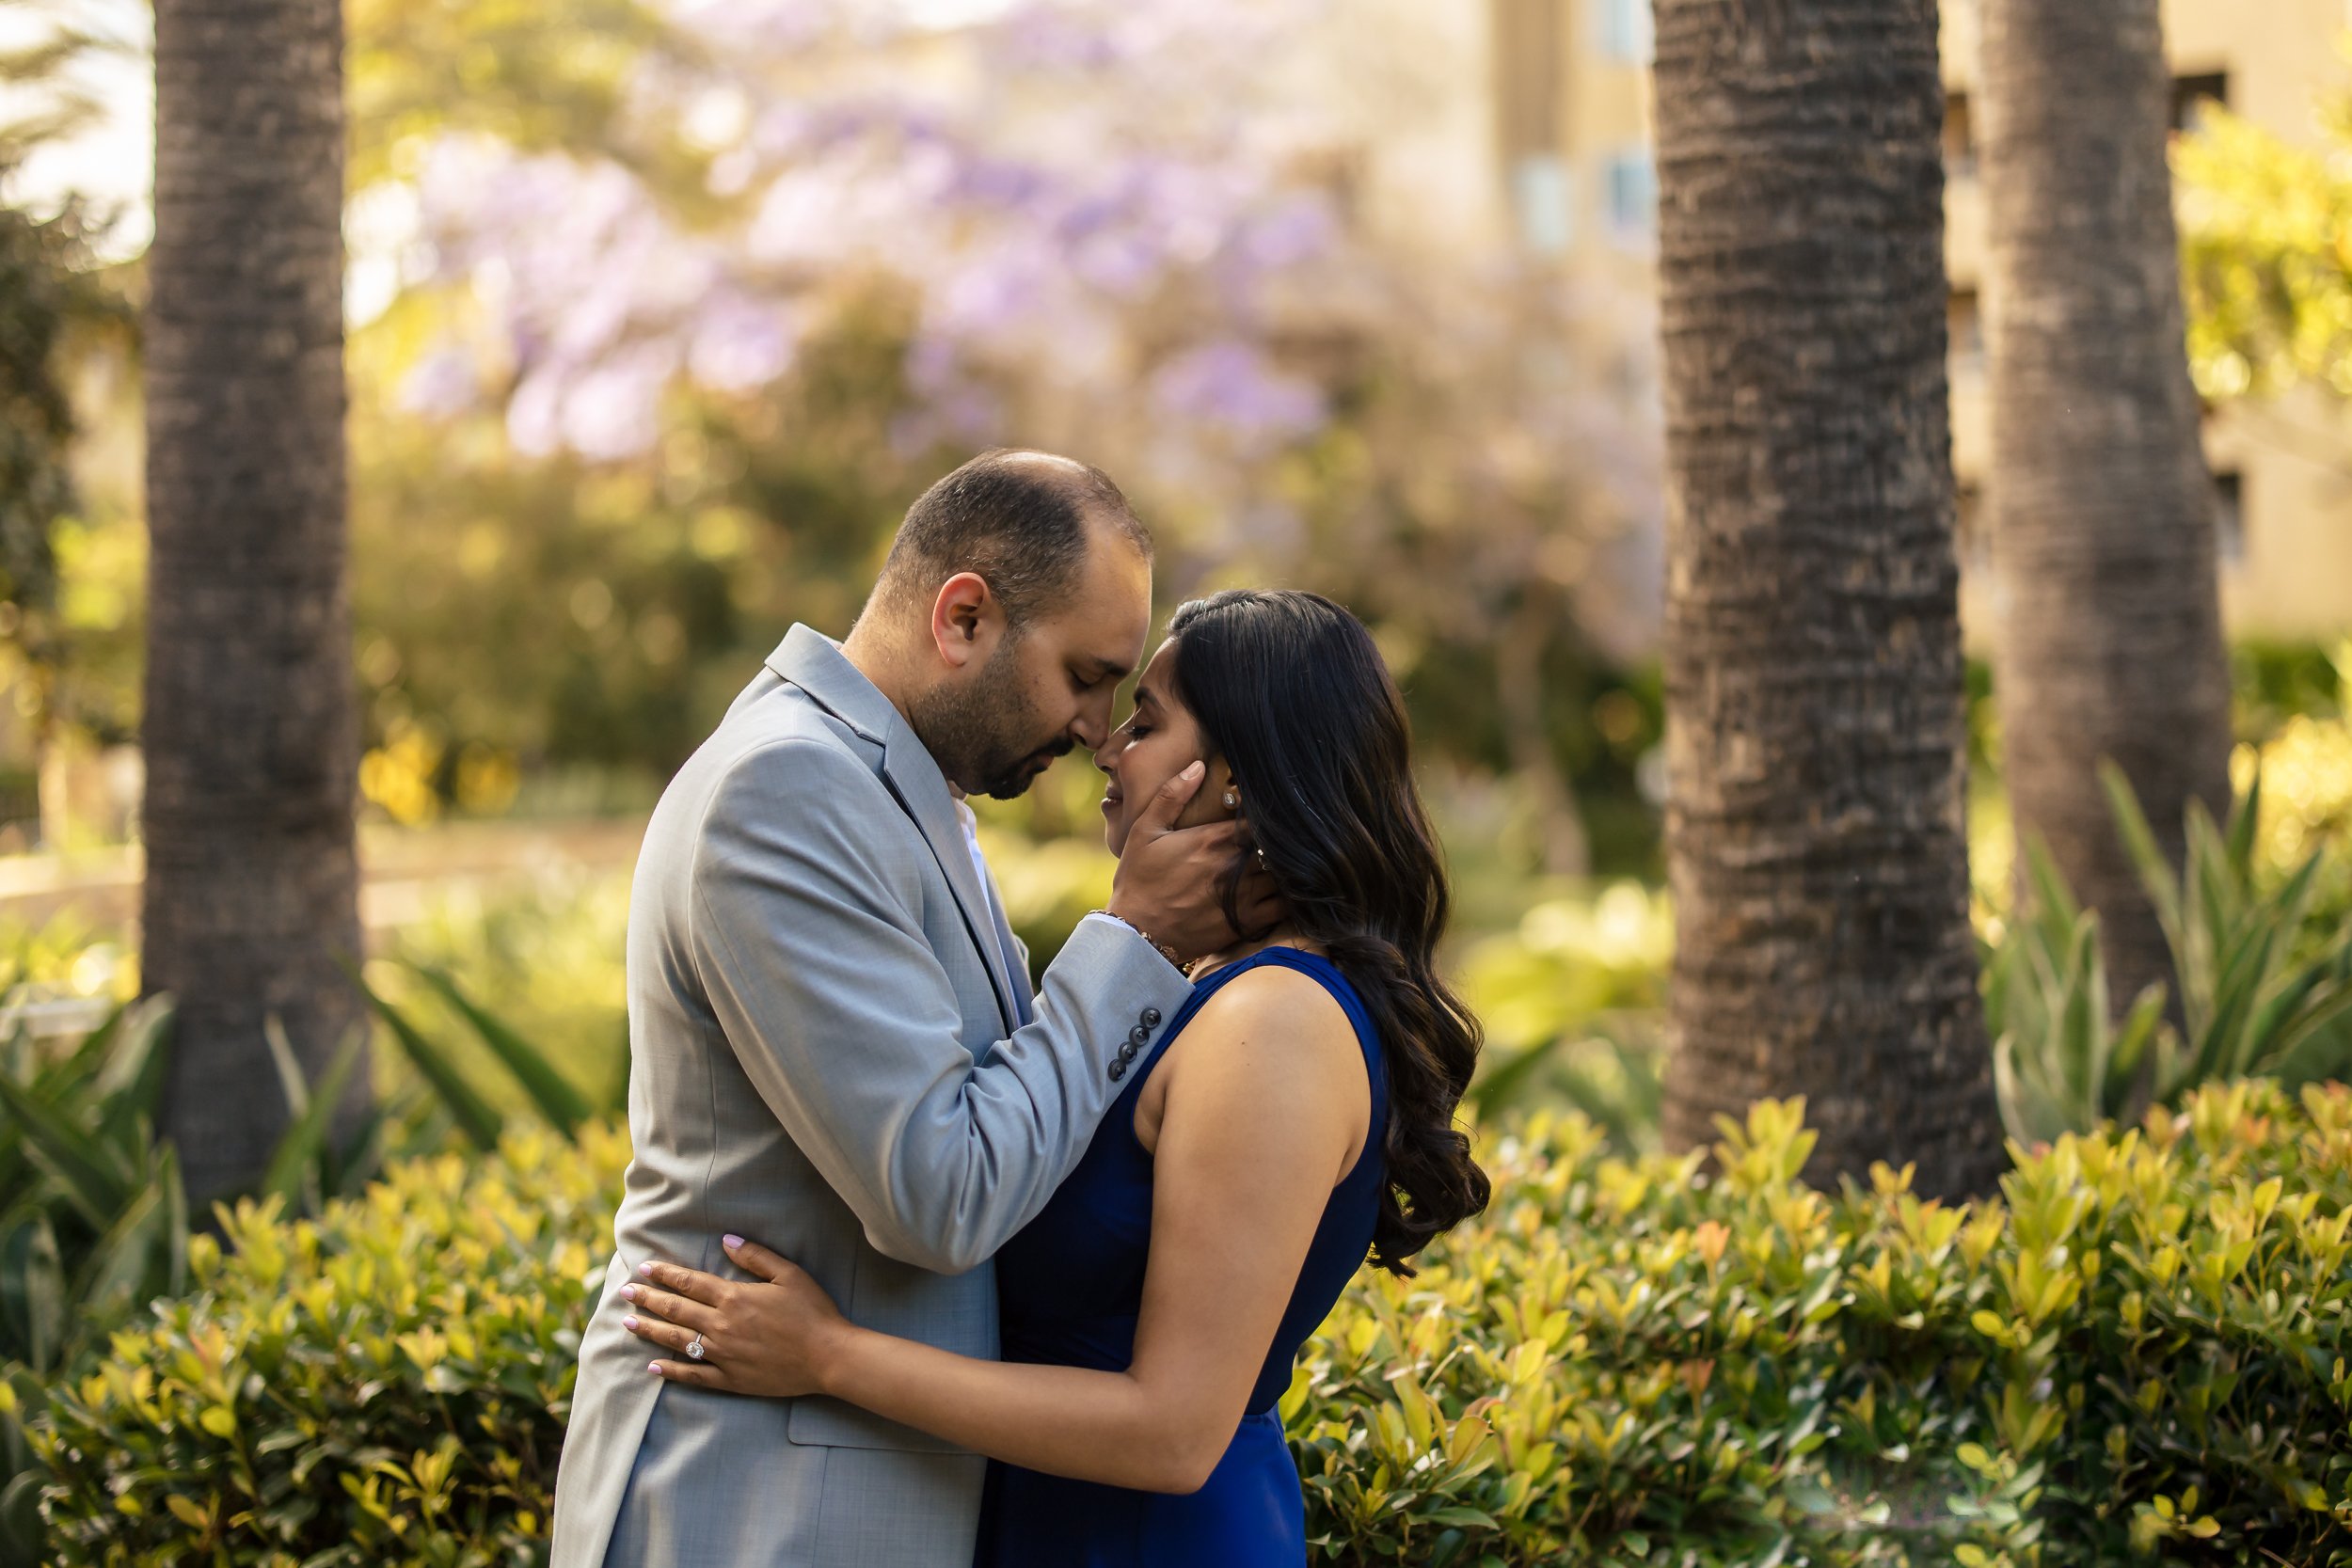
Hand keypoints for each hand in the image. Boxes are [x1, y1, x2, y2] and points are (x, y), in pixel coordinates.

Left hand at [620, 1236, 849, 1397]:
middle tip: (624, 1293)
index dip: (664, 1274)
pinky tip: (653, 1367)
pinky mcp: (730, 1379)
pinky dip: (671, 1371)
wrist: (828, 1356)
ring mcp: (723, 1355)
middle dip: (647, 1299)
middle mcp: (721, 1326)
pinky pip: (693, 1375)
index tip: (643, 1268)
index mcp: (734, 1297)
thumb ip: (755, 1256)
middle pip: (676, 1309)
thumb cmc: (813, 1311)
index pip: (690, 1282)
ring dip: (650, 1330)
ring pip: (677, 1341)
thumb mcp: (789, 1274)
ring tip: (628, 1323)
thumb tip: (725, 1240)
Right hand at [1107, 764, 1286, 962]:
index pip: (1260, 818)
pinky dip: (1290, 898)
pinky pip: (1284, 908)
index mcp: (1213, 839)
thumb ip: (1172, 795)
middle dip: (1281, 841)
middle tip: (1281, 838)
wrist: (1135, 933)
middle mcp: (1234, 866)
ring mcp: (1243, 896)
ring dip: (1286, 868)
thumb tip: (1198, 765)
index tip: (1266, 813)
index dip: (1267, 814)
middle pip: (1278, 846)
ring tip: (1283, 863)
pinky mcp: (1245, 922)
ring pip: (1285, 875)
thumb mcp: (1145, 831)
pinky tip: (1283, 891)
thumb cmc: (1138, 880)